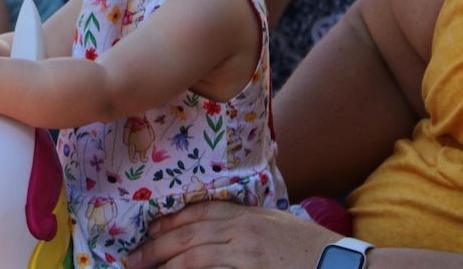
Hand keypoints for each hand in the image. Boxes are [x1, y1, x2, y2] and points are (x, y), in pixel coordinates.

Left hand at [128, 200, 336, 268]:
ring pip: (194, 256)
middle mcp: (243, 230)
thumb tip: (213, 224)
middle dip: (157, 246)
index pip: (199, 212)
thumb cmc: (310, 248)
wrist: (341, 268)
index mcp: (247, 214)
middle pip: (189, 235)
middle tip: (134, 258)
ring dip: (165, 264)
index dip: (170, 220)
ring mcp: (246, 254)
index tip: (149, 229)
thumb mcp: (276, 223)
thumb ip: (245, 220)